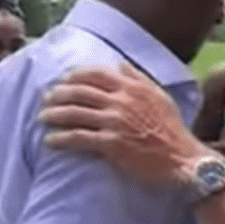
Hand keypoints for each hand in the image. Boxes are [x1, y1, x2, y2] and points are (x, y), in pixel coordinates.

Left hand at [39, 64, 210, 187]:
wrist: (182, 159)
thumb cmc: (172, 129)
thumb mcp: (159, 96)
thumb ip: (138, 78)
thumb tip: (120, 64)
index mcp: (132, 87)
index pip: (95, 73)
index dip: (74, 75)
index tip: (63, 81)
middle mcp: (121, 101)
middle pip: (79, 91)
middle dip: (58, 94)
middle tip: (46, 99)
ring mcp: (115, 122)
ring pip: (74, 113)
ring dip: (54, 115)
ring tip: (42, 118)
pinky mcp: (111, 144)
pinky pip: (78, 138)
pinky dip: (61, 138)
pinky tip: (50, 141)